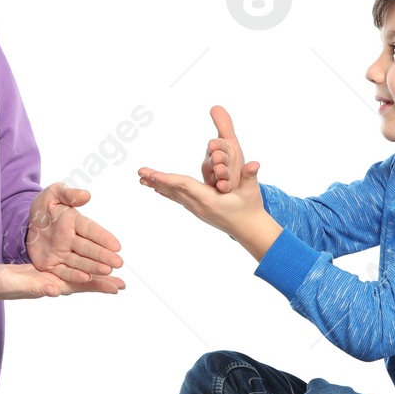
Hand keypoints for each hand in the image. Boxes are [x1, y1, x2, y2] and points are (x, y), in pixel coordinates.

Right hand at [0, 261, 125, 307]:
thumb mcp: (8, 281)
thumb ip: (31, 286)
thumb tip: (55, 290)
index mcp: (43, 287)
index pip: (76, 286)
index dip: (97, 286)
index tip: (118, 286)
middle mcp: (45, 285)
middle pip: (79, 283)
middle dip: (100, 283)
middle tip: (123, 283)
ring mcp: (39, 280)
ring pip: (71, 276)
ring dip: (90, 276)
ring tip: (108, 275)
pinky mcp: (33, 273)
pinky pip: (59, 269)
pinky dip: (73, 267)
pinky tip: (79, 266)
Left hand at [25, 182, 123, 285]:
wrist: (26, 224)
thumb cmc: (43, 208)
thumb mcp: (52, 195)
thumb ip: (67, 193)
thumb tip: (86, 195)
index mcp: (74, 222)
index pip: (90, 229)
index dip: (103, 237)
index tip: (116, 245)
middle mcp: (71, 239)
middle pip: (89, 248)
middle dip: (104, 256)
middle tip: (118, 263)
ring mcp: (63, 253)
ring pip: (81, 262)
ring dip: (94, 267)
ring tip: (108, 271)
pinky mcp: (52, 265)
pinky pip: (64, 271)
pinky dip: (75, 275)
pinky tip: (86, 278)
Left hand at [138, 105, 278, 259]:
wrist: (250, 230)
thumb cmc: (251, 209)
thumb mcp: (253, 192)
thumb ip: (251, 176)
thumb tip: (255, 163)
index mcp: (209, 200)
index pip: (184, 186)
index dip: (167, 179)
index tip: (151, 174)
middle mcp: (199, 206)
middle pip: (174, 191)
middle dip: (156, 181)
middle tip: (139, 173)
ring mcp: (197, 209)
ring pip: (174, 195)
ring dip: (158, 186)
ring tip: (142, 179)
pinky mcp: (198, 210)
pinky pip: (179, 199)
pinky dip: (167, 191)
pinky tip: (159, 188)